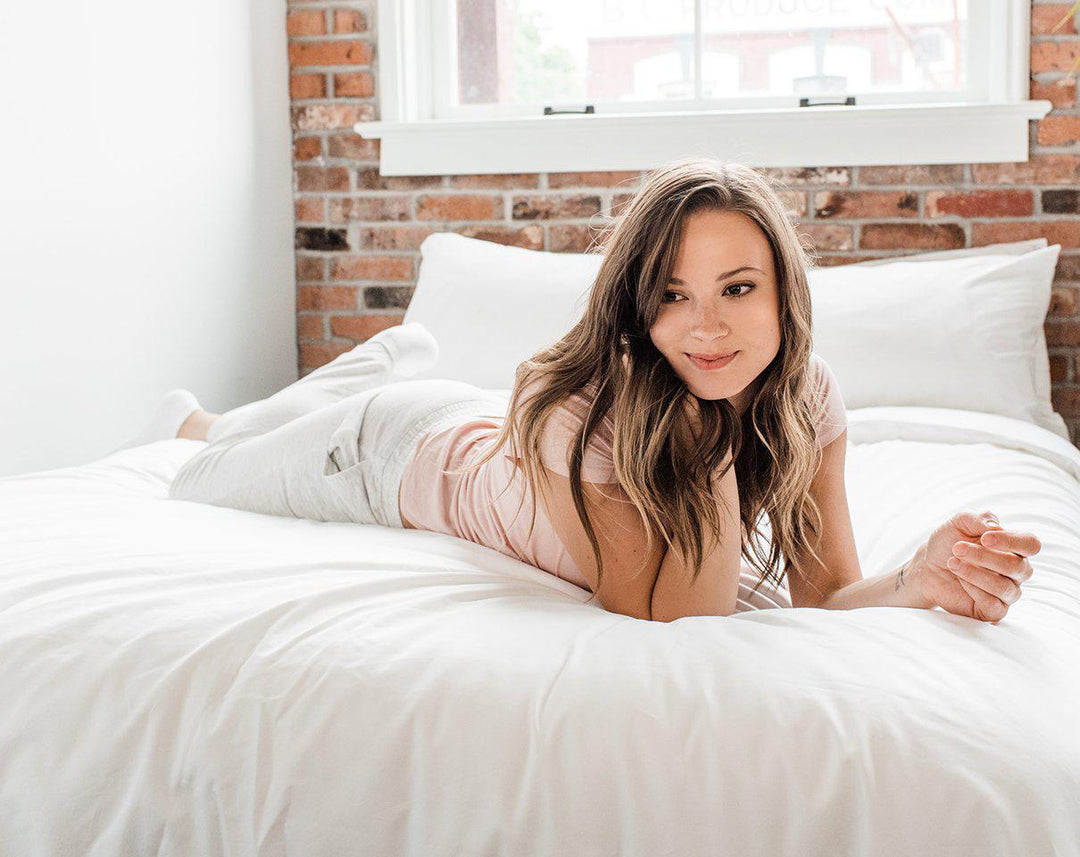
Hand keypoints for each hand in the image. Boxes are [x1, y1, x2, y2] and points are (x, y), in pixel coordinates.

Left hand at [912, 509, 1039, 621]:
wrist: (928, 566)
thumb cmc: (948, 542)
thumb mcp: (959, 522)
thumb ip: (979, 518)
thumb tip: (995, 528)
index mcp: (1014, 547)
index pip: (1031, 544)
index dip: (1011, 541)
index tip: (984, 538)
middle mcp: (1016, 571)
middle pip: (1017, 567)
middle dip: (984, 556)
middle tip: (957, 548)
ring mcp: (1007, 592)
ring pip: (1005, 588)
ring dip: (975, 573)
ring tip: (952, 562)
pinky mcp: (994, 610)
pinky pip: (994, 605)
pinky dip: (974, 590)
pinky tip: (960, 580)